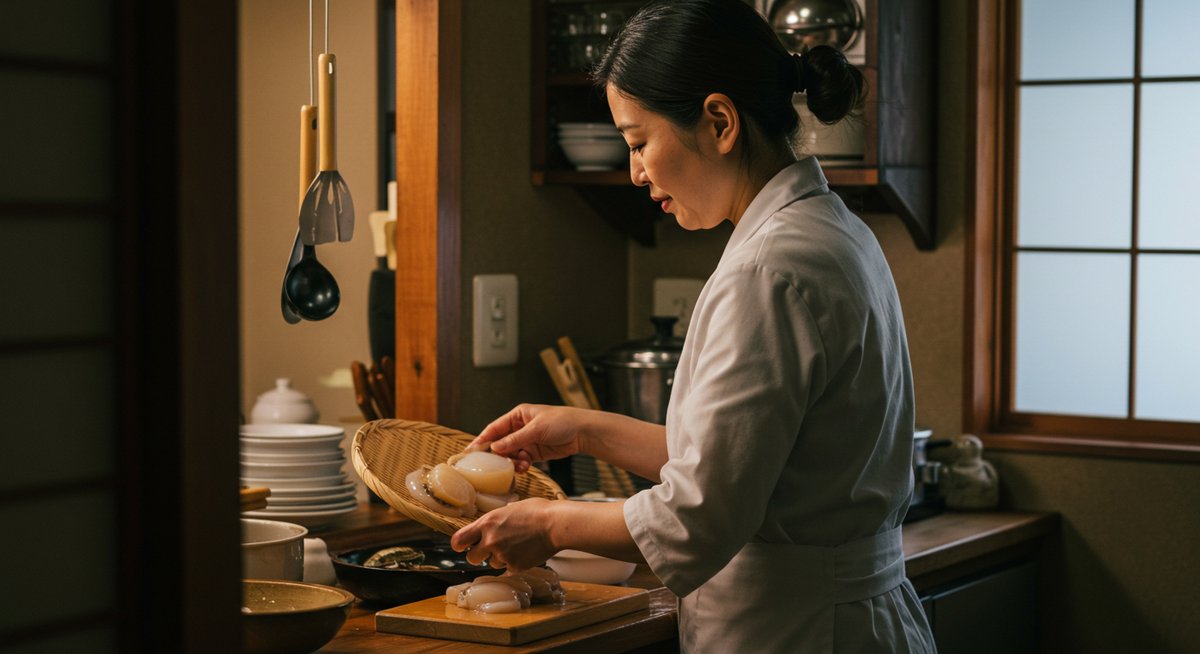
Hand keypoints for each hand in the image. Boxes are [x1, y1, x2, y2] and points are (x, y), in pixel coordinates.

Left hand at [450, 498, 557, 570]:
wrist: (555, 525)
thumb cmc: (538, 511)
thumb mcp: (511, 508)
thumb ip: (498, 518)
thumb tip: (495, 521)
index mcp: (487, 523)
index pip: (459, 539)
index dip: (458, 544)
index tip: (460, 546)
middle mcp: (491, 540)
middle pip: (471, 557)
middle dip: (478, 556)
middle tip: (487, 551)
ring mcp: (502, 555)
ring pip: (492, 563)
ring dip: (500, 558)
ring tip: (516, 547)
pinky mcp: (515, 566)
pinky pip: (508, 569)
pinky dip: (514, 563)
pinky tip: (525, 553)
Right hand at [469, 404, 590, 471]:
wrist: (583, 432)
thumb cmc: (562, 422)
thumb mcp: (536, 429)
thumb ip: (515, 439)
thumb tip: (494, 448)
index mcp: (518, 416)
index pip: (494, 428)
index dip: (482, 440)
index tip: (470, 451)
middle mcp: (520, 428)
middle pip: (501, 443)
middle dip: (497, 455)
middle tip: (490, 466)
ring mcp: (527, 441)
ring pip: (511, 454)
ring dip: (511, 462)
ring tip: (517, 465)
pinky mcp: (535, 453)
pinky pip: (521, 461)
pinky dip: (521, 465)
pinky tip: (525, 467)